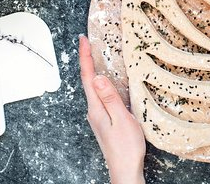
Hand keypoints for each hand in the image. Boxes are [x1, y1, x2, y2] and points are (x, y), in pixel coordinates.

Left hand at [79, 35, 145, 183]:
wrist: (125, 170)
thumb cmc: (126, 148)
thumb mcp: (121, 119)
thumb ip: (110, 98)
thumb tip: (97, 77)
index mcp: (96, 108)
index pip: (87, 77)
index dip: (85, 57)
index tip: (83, 40)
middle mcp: (94, 110)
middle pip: (88, 80)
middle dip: (87, 60)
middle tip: (88, 42)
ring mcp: (98, 115)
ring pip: (94, 87)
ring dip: (93, 70)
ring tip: (95, 55)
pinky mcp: (105, 120)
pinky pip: (101, 95)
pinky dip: (102, 82)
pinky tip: (108, 80)